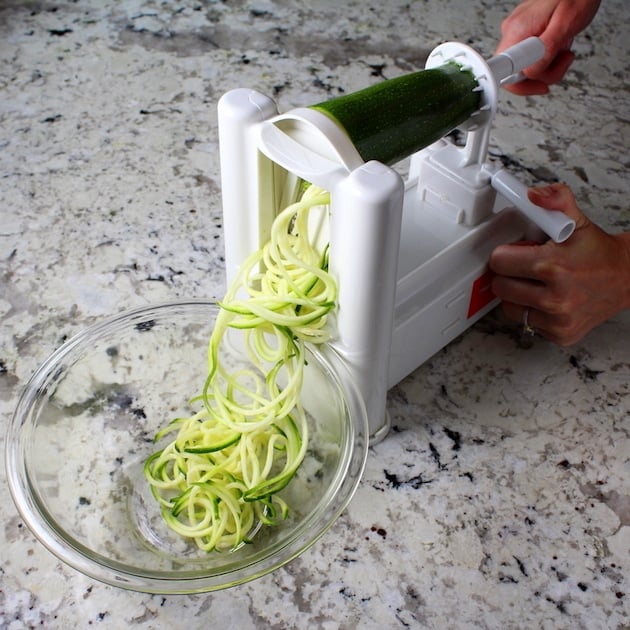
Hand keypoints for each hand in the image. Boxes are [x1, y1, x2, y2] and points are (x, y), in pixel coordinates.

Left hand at [489, 183, 629, 345]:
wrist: (627, 278)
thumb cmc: (597, 253)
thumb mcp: (576, 220)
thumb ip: (555, 200)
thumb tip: (533, 195)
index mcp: (552, 266)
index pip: (499, 262)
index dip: (505, 254)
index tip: (516, 252)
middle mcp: (555, 297)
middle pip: (500, 287)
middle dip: (509, 275)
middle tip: (526, 268)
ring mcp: (557, 319)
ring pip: (510, 308)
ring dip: (517, 296)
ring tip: (537, 284)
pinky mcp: (561, 334)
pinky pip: (527, 323)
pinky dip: (532, 312)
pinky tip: (547, 299)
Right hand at [497, 0, 600, 94]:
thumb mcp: (566, 24)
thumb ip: (547, 51)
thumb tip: (531, 73)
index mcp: (517, 30)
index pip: (504, 73)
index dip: (521, 85)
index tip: (539, 85)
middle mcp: (512, 33)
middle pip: (516, 73)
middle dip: (543, 75)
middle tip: (563, 61)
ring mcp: (518, 34)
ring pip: (526, 69)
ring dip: (549, 66)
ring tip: (564, 49)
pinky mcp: (525, 36)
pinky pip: (531, 59)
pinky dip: (548, 59)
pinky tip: (558, 46)